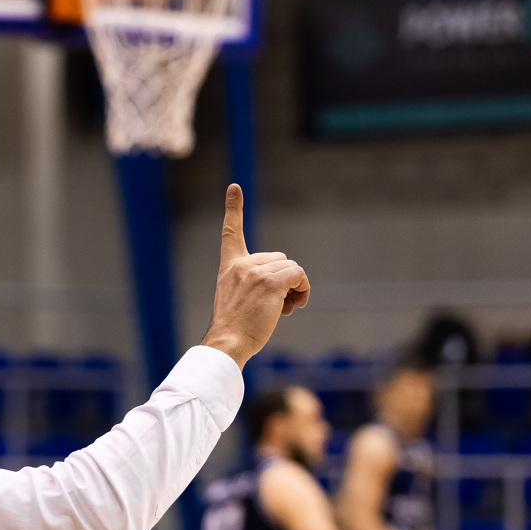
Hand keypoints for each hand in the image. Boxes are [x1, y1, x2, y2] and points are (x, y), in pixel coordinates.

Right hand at [199, 185, 310, 368]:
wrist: (227, 342)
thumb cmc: (235, 328)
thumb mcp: (237, 298)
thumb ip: (255, 283)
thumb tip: (290, 281)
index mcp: (229, 267)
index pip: (230, 232)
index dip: (233, 208)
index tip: (234, 187)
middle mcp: (241, 265)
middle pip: (279, 259)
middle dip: (284, 280)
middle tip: (278, 304)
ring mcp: (255, 272)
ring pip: (291, 269)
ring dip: (295, 288)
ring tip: (283, 308)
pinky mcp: (270, 283)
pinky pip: (298, 275)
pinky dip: (302, 289)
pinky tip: (294, 305)